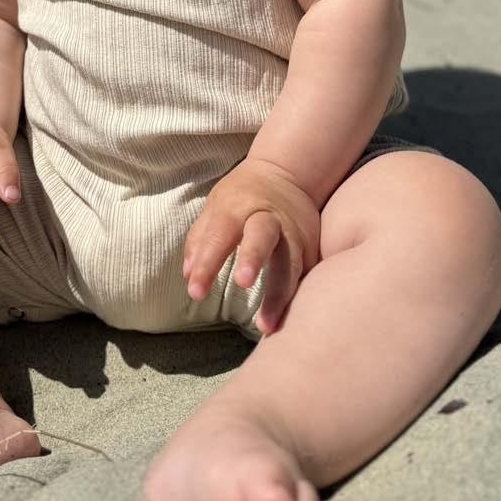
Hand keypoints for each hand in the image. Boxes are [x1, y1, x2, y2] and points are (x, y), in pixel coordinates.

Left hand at [182, 157, 319, 335]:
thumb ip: (200, 238)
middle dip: (252, 257)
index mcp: (237, 207)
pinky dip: (296, 299)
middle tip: (242, 282)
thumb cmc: (242, 195)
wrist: (288, 174)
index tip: (195, 291)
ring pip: (290, 262)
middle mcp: (267, 217)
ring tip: (266, 326)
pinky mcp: (312, 246)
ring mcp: (294, 232)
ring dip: (278, 295)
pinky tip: (287, 322)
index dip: (207, 263)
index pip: (219, 235)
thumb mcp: (216, 204)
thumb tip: (188, 274)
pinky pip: (305, 274)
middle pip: (261, 235)